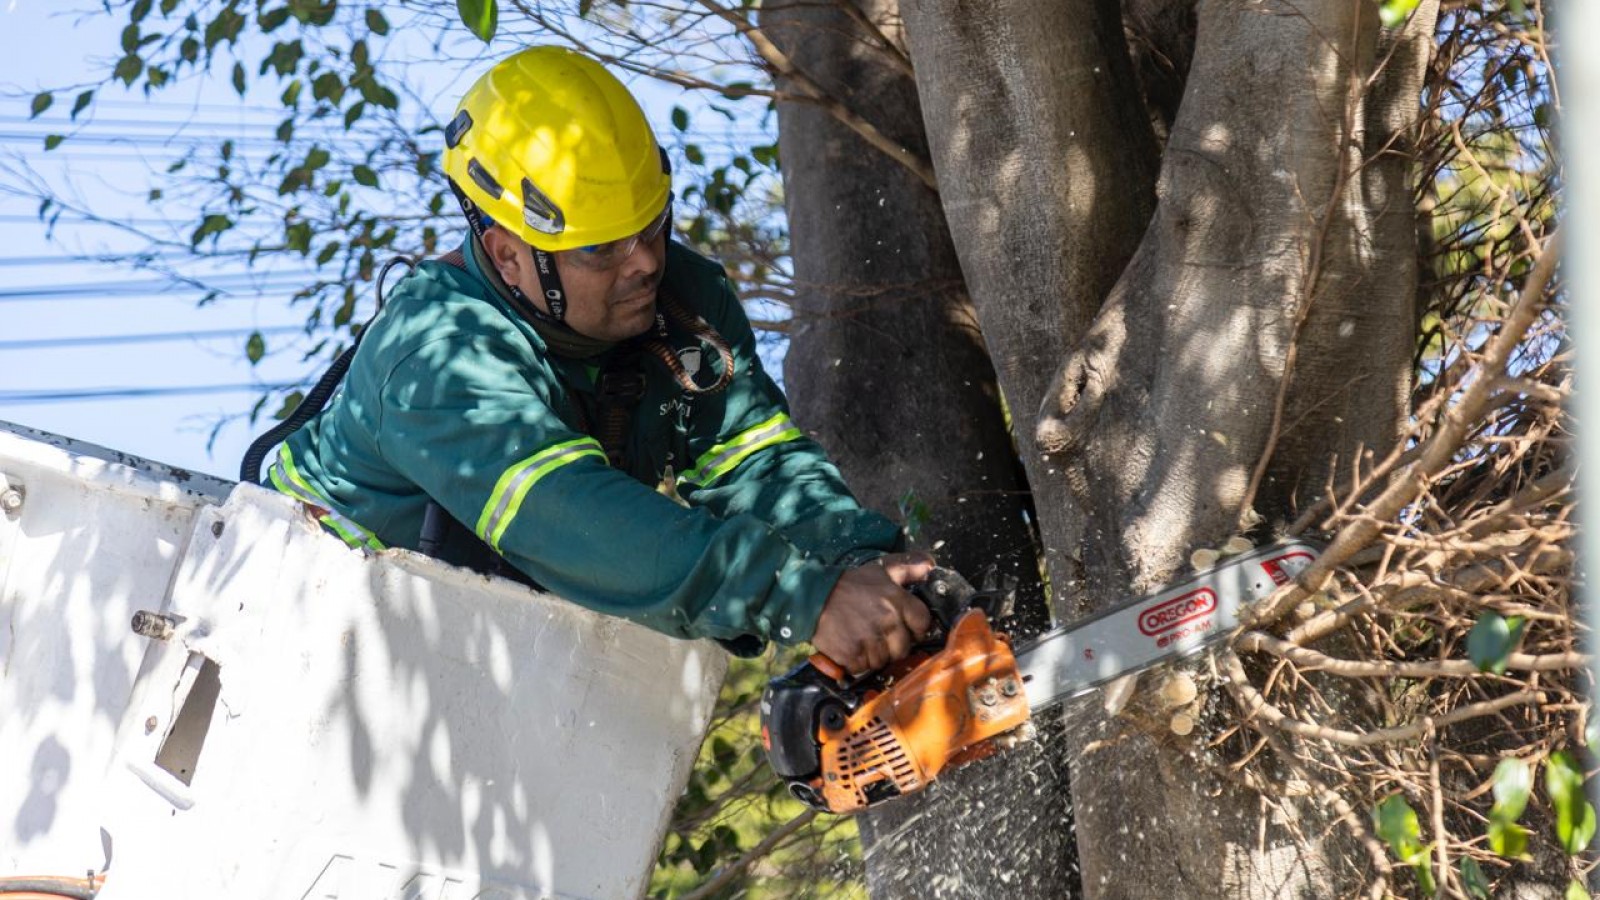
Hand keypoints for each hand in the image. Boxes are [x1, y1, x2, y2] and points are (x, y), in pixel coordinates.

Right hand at [810, 553, 935, 674]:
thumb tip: (931, 564)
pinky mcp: (853, 655)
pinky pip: (864, 668)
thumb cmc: (849, 584)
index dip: (916, 628)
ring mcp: (870, 640)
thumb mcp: (880, 570)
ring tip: (861, 638)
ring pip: (884, 660)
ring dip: (874, 654)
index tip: (905, 627)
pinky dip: (857, 662)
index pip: (923, 622)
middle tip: (877, 634)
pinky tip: (850, 646)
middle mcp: (887, 621)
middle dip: (893, 645)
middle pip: (904, 648)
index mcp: (897, 600)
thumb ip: (908, 567)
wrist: (812, 597)